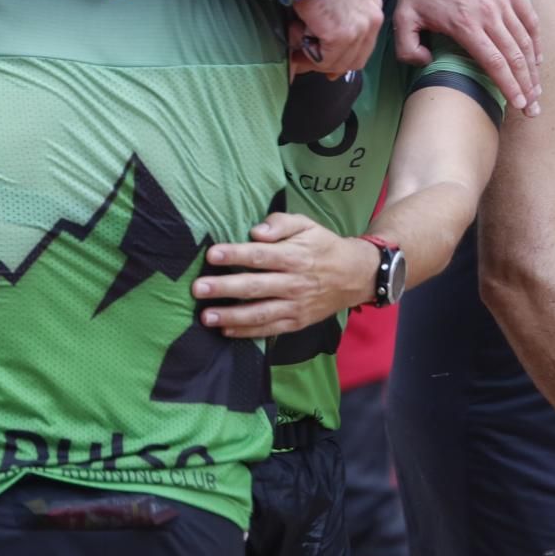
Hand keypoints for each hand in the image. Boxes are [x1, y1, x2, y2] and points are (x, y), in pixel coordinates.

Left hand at [192, 214, 377, 337]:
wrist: (356, 276)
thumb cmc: (324, 246)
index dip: (235, 254)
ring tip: (206, 316)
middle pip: (255, 286)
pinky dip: (248, 332)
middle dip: (225, 288)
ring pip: (260, 313)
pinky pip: (270, 329)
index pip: (260, 255)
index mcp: (295, 256)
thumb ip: (280, 223)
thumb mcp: (307, 225)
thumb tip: (256, 232)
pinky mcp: (297, 322)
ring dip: (232, 316)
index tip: (212, 255)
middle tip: (198, 288)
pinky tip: (226, 330)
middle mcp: (294, 282)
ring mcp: (296, 305)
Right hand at [292, 0, 382, 76]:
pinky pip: (324, 59)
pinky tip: (298, 32)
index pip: (363, 48)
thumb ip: (336, 27)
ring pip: (338, 63)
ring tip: (297, 41)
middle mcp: (373, 19)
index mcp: (372, 8)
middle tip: (303, 58)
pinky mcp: (341, 35)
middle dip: (328, 64)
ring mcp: (359, 28)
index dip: (341, 60)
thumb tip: (329, 68)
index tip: (322, 63)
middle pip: (355, 61)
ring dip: (314, 58)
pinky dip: (307, 53)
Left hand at [395, 0, 540, 114]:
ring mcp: (503, 0)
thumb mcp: (403, 17)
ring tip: (537, 90)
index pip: (495, 63)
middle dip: (527, 86)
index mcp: (465, 25)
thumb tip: (427, 63)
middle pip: (515, 57)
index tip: (519, 104)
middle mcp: (489, 14)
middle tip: (533, 108)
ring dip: (534, 68)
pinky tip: (537, 58)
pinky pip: (529, 19)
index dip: (510, 86)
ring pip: (525, 41)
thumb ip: (408, 47)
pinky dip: (536, 41)